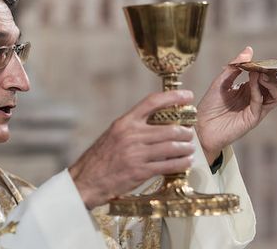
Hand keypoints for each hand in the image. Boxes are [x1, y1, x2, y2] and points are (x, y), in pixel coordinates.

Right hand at [69, 91, 195, 208]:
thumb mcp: (113, 135)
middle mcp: (131, 135)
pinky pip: (168, 165)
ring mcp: (136, 153)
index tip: (187, 95)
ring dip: (186, 148)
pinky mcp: (140, 171)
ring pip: (172, 147)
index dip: (172, 97)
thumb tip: (158, 123)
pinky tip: (185, 163)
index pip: (151, 102)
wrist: (86, 180)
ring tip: (190, 149)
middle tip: (190, 133)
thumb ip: (133, 127)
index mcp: (124, 122)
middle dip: (185, 132)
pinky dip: (181, 164)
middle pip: (169, 128)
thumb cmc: (100, 158)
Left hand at [196, 46, 276, 163]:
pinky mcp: (253, 118)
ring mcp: (257, 108)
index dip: (275, 67)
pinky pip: (262, 102)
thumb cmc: (210, 105)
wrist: (201, 126)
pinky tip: (254, 79)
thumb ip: (235, 66)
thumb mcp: (221, 80)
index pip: (271, 76)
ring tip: (263, 73)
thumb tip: (250, 49)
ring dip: (273, 82)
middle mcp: (257, 97)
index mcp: (251, 88)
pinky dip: (259, 89)